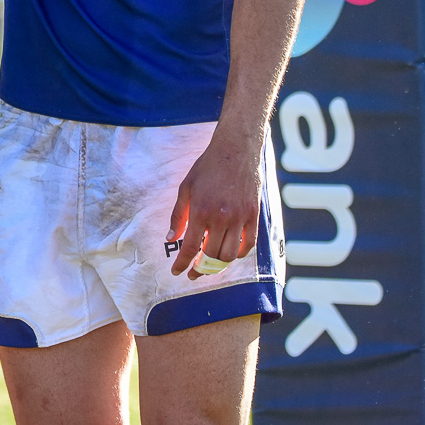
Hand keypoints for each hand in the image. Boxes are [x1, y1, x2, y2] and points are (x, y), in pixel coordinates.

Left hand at [167, 134, 262, 278]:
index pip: (190, 247)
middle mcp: (221, 218)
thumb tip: (171, 238)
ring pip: (230, 255)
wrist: (235, 151)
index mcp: (200, 211)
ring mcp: (240, 218)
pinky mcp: (253, 215)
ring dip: (219, 264)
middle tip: (194, 273)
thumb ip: (178, 215)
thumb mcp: (185, 188)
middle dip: (201, 269)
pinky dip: (239, 254)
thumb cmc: (207, 167)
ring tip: (211, 264)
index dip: (182, 264)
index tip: (177, 273)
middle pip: (211, 255)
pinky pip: (248, 244)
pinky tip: (230, 254)